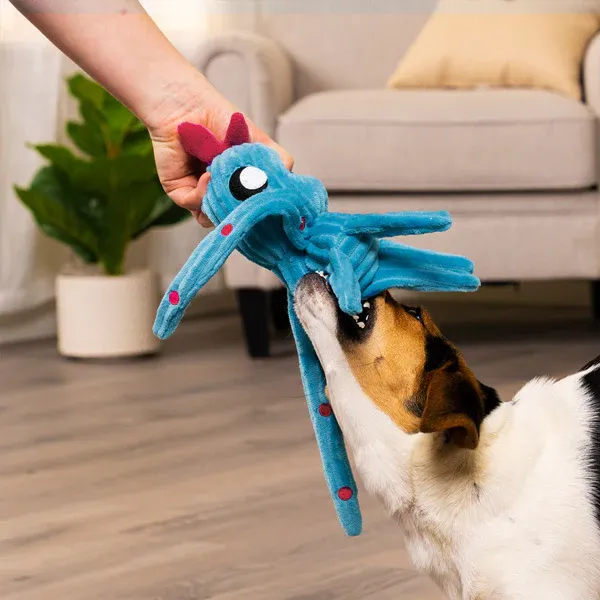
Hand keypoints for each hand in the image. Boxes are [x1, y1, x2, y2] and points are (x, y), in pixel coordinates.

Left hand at [148, 83, 292, 226]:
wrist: (190, 104)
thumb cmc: (223, 119)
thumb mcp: (258, 141)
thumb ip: (277, 158)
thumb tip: (290, 176)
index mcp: (239, 186)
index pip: (251, 209)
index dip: (260, 211)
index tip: (269, 207)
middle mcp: (220, 194)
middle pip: (233, 218)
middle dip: (242, 210)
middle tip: (249, 197)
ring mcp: (200, 195)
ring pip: (213, 217)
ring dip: (221, 204)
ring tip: (226, 182)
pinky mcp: (180, 191)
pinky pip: (194, 204)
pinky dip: (204, 193)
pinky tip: (209, 175)